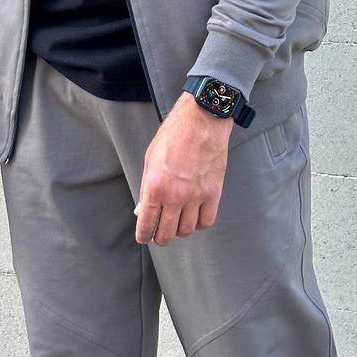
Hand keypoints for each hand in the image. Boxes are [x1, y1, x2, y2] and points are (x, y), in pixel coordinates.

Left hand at [134, 92, 233, 245]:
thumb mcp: (150, 158)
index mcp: (155, 186)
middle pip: (167, 234)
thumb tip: (142, 210)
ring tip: (177, 220)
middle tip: (159, 233)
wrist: (202, 118)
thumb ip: (145, 187)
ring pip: (187, 230)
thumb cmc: (174, 134)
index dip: (144, 235)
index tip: (144, 237)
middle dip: (160, 237)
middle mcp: (175, 195)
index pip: (147, 224)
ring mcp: (196, 195)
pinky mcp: (214, 192)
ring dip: (180, 229)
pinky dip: (199, 223)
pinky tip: (195, 215)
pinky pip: (207, 221)